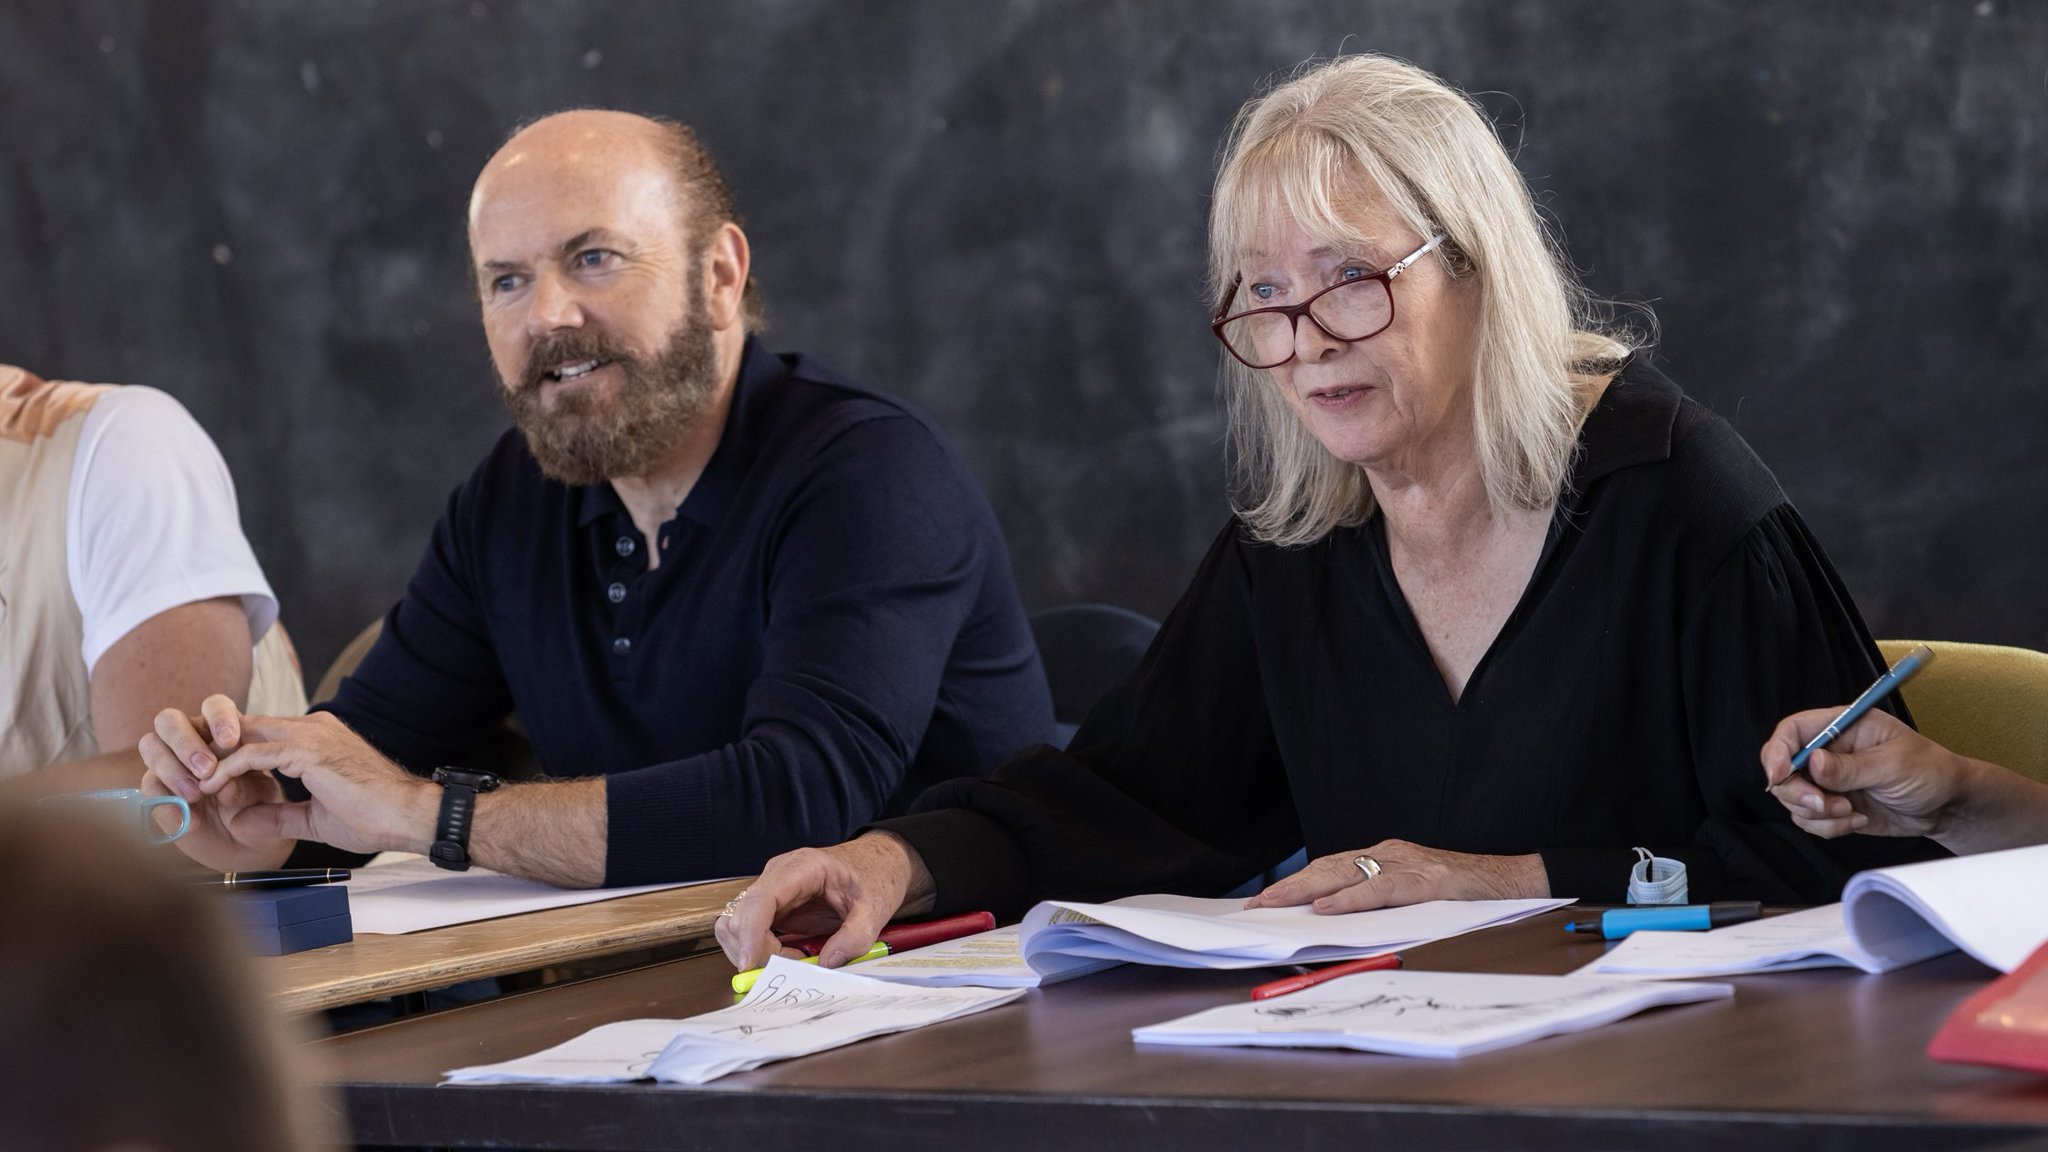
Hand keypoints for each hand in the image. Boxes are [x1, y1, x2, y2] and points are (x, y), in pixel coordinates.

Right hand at [139, 696, 291, 869]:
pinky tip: (190, 821)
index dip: (219, 718)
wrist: (246, 843)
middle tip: (206, 769)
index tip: (230, 741)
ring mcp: (168, 763)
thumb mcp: (264, 795)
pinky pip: (148, 788)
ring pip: (150, 745)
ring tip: (196, 796)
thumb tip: (225, 784)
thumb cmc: (259, 806)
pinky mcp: (156, 791)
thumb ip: (250, 787)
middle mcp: (190, 739)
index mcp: (222, 729)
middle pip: (169, 719)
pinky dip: (166, 804)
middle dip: (186, 742)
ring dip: (171, 768)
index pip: (214, 706)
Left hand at [170, 703, 438, 856]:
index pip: (261, 736)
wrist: (409, 817)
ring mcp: (312, 735)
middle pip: (245, 727)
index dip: (229, 755)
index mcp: (317, 738)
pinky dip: (227, 769)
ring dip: (212, 759)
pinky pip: (253, 754)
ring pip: (243, 735)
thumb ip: (277, 815)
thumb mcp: (314, 819)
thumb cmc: (375, 818)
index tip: (204, 781)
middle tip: (182, 774)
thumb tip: (241, 823)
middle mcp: (314, 727)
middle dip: (211, 749)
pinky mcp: (309, 751)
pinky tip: (209, 786)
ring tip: (188, 783)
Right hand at [715, 832, 935, 970]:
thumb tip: (826, 965)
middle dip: (755, 949)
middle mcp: (777, 876)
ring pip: (736, 925)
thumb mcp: (875, 908)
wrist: (878, 865)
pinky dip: (761, 951)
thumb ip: (855, 938)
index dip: (748, 931)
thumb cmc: (875, 878)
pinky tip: (790, 955)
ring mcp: (772, 892)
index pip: (761, 898)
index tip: (749, 963)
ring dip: (756, 952)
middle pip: (740, 915)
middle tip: (793, 967)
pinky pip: (750, 932)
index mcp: (802, 867)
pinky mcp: (773, 908)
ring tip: (795, 959)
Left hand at [1242, 840, 1548, 912]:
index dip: (1298, 882)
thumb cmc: (1463, 894)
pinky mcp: (1426, 881)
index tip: (1267, 898)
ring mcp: (1408, 864)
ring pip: (1347, 873)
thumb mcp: (1413, 897)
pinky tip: (1327, 907)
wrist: (1511, 882)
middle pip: (1329, 867)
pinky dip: (1351, 899)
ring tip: (1278, 903)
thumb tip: (1335, 923)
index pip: (1331, 868)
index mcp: (1385, 858)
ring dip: (1308, 889)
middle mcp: (1390, 855)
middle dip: (1291, 886)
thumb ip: (1380, 904)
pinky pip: (1381, 890)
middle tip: (1258, 903)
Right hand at [1761, 707, 1964, 838]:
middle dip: (1798, 792)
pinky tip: (1858, 820)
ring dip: (1818, 813)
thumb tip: (1812, 763)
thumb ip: (1850, 767)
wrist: (1948, 806)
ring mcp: (1828, 781)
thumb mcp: (1893, 765)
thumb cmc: (1930, 771)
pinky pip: (1810, 820)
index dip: (1778, 751)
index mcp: (1841, 727)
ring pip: (1794, 799)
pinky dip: (1829, 826)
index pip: (1792, 730)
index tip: (1779, 776)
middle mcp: (1828, 752)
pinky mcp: (1833, 805)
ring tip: (1851, 812)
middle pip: (1783, 769)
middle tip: (1824, 804)